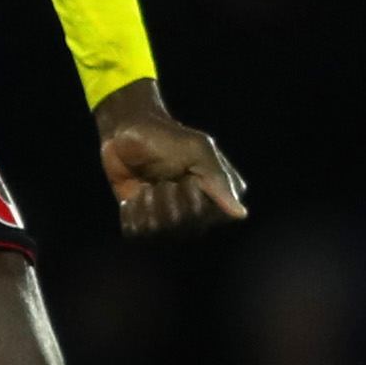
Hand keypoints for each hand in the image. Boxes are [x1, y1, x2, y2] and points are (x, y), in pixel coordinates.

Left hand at [93, 78, 248, 240]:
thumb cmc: (166, 137)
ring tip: (147, 185)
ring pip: (158, 231)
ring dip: (148, 202)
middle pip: (182, 224)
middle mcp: (197, 215)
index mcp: (218, 197)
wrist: (125, 132)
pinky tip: (134, 195)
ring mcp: (169, 222)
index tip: (187, 176)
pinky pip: (136, 232)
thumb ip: (218, 180)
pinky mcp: (142, 224)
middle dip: (167, 196)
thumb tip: (240, 214)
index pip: (207, 214)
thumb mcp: (197, 149)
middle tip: (164, 178)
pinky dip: (131, 211)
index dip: (192, 195)